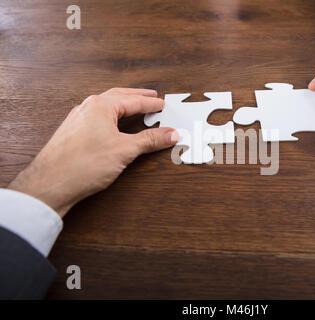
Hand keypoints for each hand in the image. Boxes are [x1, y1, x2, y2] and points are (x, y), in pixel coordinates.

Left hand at [8, 88, 177, 217]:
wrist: (51, 184)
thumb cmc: (82, 165)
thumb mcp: (125, 150)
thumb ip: (150, 140)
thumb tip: (170, 134)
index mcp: (101, 106)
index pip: (133, 101)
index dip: (151, 104)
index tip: (162, 104)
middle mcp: (87, 108)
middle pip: (118, 97)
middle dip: (137, 97)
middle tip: (151, 97)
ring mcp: (78, 119)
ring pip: (106, 107)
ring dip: (123, 106)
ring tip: (135, 108)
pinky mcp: (73, 132)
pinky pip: (97, 117)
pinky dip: (111, 117)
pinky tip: (113, 125)